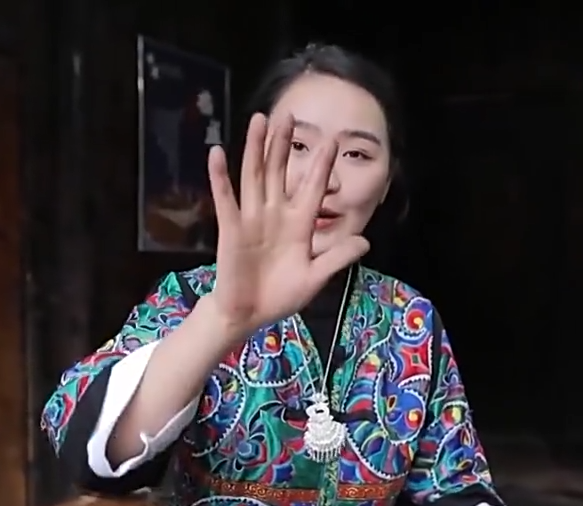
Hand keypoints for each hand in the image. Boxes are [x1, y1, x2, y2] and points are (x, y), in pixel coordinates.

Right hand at [204, 113, 369, 333]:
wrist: (249, 314)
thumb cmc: (281, 295)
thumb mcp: (315, 277)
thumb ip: (337, 257)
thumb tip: (366, 242)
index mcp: (299, 224)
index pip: (313, 188)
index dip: (321, 166)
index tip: (331, 142)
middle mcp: (275, 214)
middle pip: (280, 171)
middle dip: (285, 144)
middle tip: (289, 114)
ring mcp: (252, 218)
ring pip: (255, 176)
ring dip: (256, 148)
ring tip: (259, 120)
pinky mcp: (231, 228)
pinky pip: (226, 199)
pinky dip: (220, 177)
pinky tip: (216, 153)